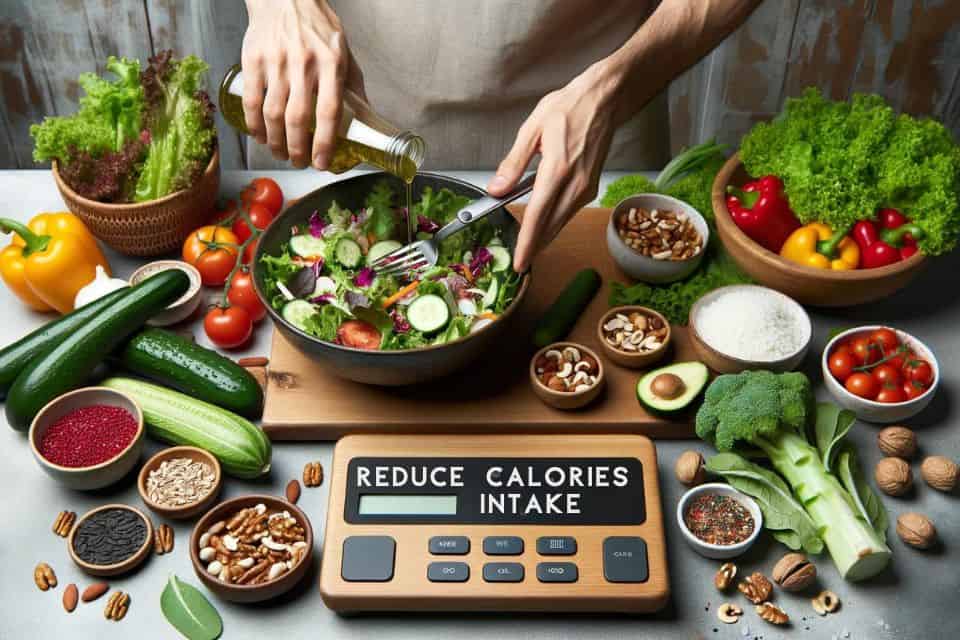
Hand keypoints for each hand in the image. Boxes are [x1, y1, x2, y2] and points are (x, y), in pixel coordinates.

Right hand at [242, 0, 365, 168]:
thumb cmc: (318, 27)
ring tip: (281, 153)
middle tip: (300, 162)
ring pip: (272, 114)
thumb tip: (366, 121)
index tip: (322, 163)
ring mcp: (276, 62)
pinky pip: (251, 100)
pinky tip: (259, 136)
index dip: (324, 143)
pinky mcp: (253, 59)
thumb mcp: (345, 52)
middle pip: (297, 119)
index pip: (328, 113)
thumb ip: (354, 86)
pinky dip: (254, 124)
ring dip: (275, 142)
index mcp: (331, 64)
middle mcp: (304, 64)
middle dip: (298, 149)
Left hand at [488, 63, 620, 271]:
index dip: (527, 242)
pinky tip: (543, 226)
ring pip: (562, 222)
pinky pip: (569, 212)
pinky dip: (555, 223)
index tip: (519, 262)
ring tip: (528, 250)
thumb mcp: (532, 129)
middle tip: (519, 263)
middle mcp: (575, 184)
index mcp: (557, 170)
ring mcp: (586, 188)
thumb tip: (496, 188)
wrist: (604, 100)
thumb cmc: (569, 108)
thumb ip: (513, 163)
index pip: (537, 216)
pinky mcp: (590, 187)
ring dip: (545, 238)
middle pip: (551, 227)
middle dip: (534, 247)